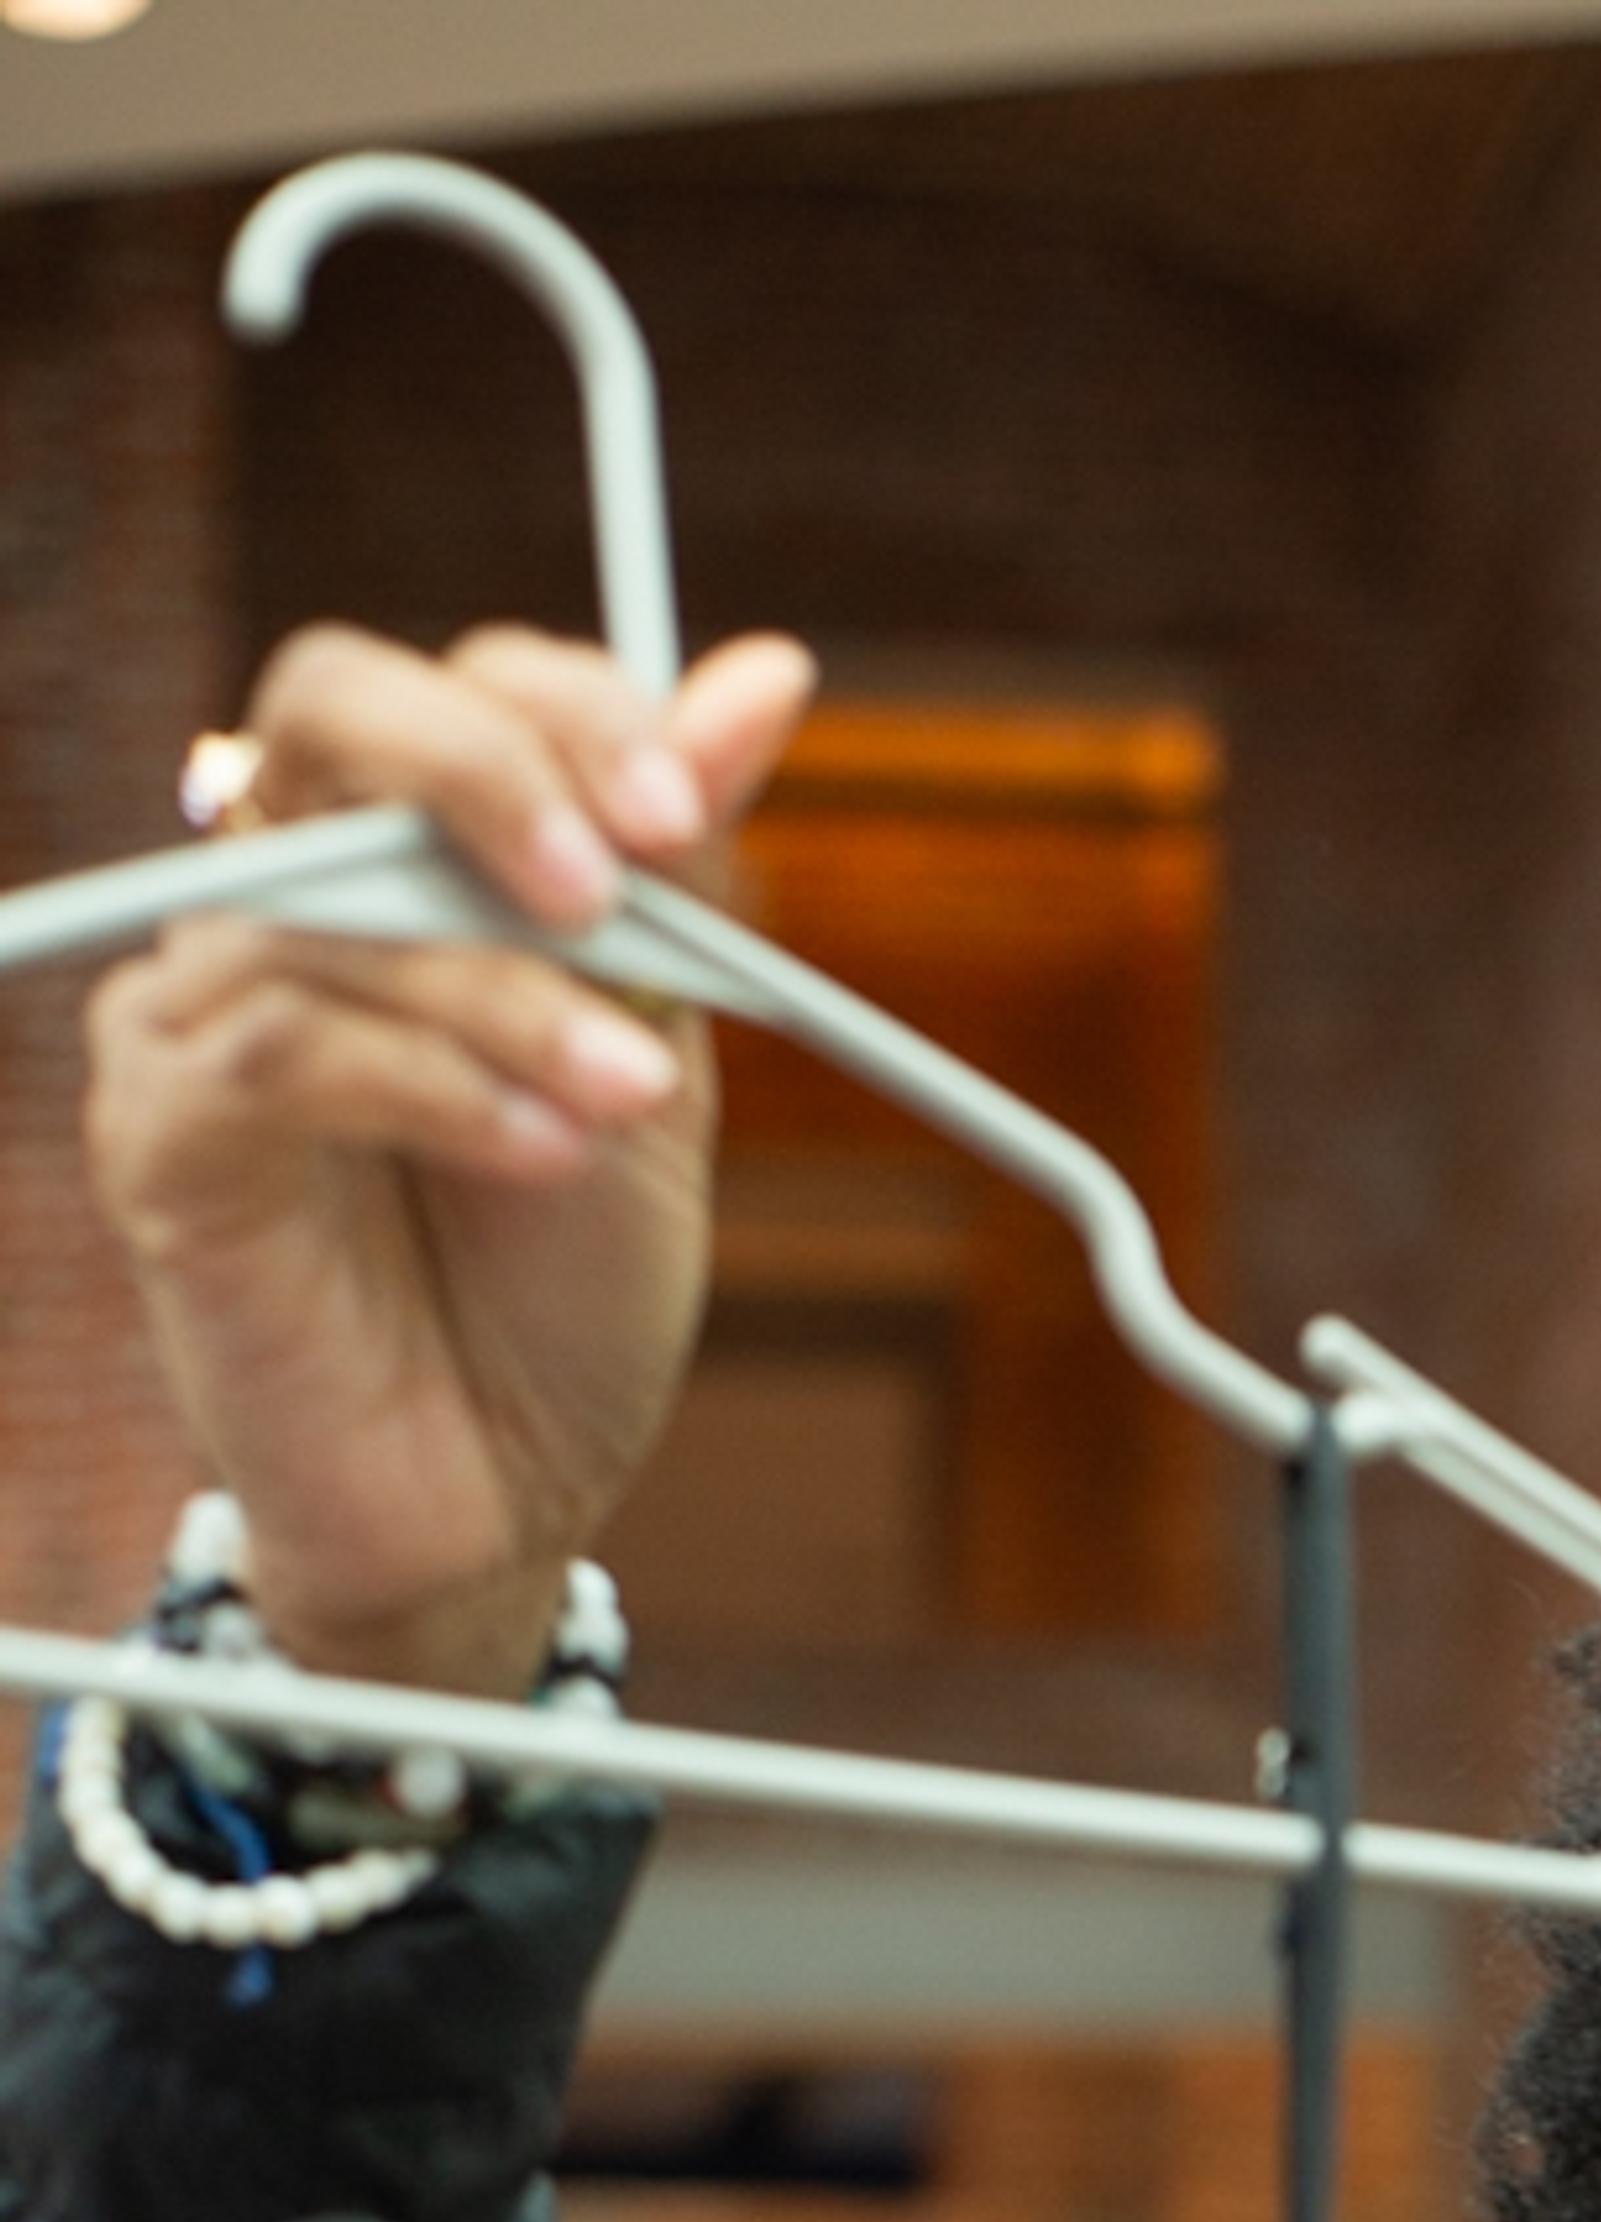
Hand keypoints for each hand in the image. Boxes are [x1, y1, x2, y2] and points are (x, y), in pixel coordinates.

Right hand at [87, 617, 815, 1693]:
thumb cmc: (564, 1288)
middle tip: (613, 892)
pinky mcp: (162, 1125)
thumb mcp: (659, 1060)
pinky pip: (282, 1045)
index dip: (568, 713)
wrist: (505, 1495)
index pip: (458, 685)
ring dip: (506, 996)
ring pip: (335, 901)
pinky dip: (433, 1088)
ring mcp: (200, 1001)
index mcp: (406, 861)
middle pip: (334, 704)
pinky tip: (538, 1155)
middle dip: (491, 772)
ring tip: (621, 1104)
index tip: (686, 807)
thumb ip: (687, 880)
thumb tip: (769, 676)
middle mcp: (282, 896)